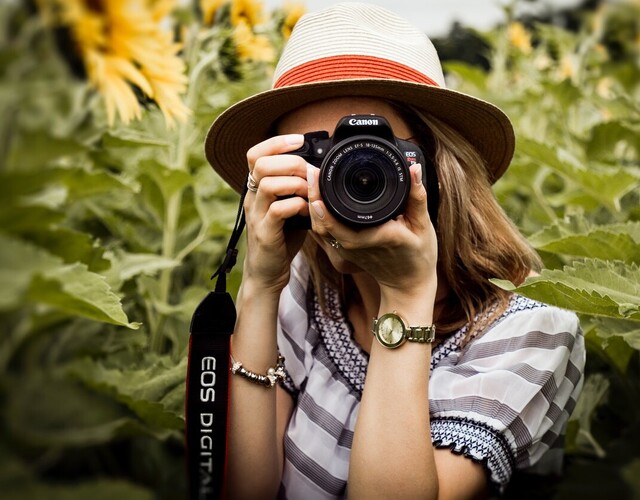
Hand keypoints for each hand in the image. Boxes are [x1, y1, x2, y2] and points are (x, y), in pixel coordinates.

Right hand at [242, 134, 308, 292]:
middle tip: (310, 173)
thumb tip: (320, 170)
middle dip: (291, 162)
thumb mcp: (289, 207)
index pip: (255, 154)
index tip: (299, 139)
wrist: (267, 273)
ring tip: (310, 193)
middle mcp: (251, 198)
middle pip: (261, 164)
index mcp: (256, 189)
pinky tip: (307, 212)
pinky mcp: (264, 233)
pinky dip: (297, 206)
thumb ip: (298, 189)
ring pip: (268, 184)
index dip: (276, 142)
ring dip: (295, 184)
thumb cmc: (282, 238)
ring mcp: (255, 215)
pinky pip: (278, 210)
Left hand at [307, 163, 437, 295]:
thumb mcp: (423, 225)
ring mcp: (347, 250)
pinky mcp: (344, 251)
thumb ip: (417, 196)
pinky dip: (318, 215)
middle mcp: (355, 246)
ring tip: (312, 179)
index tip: (318, 178)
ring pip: (319, 228)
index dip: (323, 204)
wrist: (408, 284)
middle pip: (322, 222)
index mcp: (374, 237)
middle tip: (311, 171)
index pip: (339, 222)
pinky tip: (317, 197)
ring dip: (312, 204)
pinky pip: (325, 232)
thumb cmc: (418, 256)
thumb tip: (413, 168)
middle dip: (312, 196)